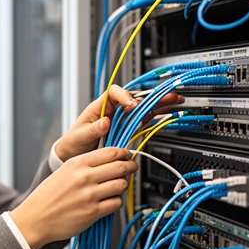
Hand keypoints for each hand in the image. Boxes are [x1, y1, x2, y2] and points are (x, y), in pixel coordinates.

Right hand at [10, 147, 137, 248]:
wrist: (35, 218)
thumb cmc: (48, 196)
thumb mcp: (64, 171)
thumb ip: (85, 164)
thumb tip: (110, 159)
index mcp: (77, 163)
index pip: (111, 152)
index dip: (124, 153)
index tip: (127, 155)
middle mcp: (84, 177)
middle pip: (120, 167)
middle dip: (130, 167)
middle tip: (132, 168)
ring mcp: (90, 195)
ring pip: (121, 185)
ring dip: (122, 185)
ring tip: (117, 186)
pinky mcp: (93, 212)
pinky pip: (116, 203)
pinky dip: (116, 202)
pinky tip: (109, 201)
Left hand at [54, 86, 183, 161]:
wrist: (73, 155)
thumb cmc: (72, 143)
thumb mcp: (79, 137)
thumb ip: (92, 130)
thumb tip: (104, 122)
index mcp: (99, 107)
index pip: (115, 93)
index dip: (125, 96)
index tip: (131, 106)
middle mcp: (112, 110)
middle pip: (134, 97)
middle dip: (151, 96)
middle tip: (168, 96)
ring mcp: (121, 119)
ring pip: (142, 107)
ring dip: (158, 103)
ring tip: (176, 101)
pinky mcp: (127, 128)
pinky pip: (142, 119)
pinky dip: (155, 115)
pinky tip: (167, 112)